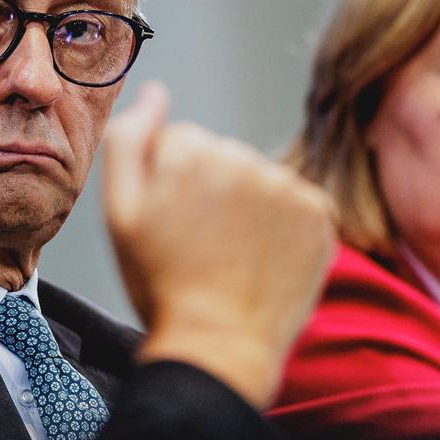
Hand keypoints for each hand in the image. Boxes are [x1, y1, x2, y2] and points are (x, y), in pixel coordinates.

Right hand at [100, 82, 335, 407]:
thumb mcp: (120, 213)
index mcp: (191, 150)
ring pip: (260, 181)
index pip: (181, 144)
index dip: (171, 187)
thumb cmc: (162, 284)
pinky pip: (296, 204)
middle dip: (212, 193)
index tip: (172, 226)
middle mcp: (243, 157)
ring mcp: (286, 186)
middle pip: (223, 158)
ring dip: (249, 209)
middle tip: (199, 247)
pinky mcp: (319, 214)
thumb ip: (130, 141)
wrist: (218, 347)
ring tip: (231, 258)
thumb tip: (155, 92)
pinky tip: (262, 260)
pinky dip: (283, 228)